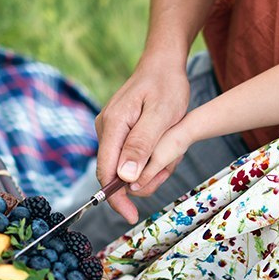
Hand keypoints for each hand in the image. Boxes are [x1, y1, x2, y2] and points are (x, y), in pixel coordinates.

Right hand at [94, 61, 189, 223]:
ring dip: (151, 166)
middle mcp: (105, 129)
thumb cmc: (166, 85)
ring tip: (174, 150)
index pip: (106, 172)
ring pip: (126, 166)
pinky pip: (131, 156)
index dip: (115, 198)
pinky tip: (166, 145)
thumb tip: (124, 178)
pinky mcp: (118, 131)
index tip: (130, 216)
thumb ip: (142, 146)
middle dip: (144, 179)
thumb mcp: (161, 115)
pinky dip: (150, 157)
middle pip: (116, 173)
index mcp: (113, 126)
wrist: (162, 64)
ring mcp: (110, 130)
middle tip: (170, 166)